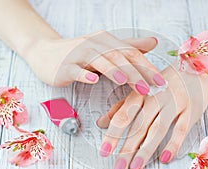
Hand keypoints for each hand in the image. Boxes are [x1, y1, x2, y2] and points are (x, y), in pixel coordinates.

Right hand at [23, 30, 165, 94]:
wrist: (46, 52)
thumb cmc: (80, 53)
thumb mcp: (105, 49)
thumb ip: (129, 46)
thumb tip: (153, 42)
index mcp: (107, 41)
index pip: (131, 53)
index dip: (147, 67)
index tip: (161, 82)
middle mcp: (95, 45)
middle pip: (118, 57)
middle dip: (135, 72)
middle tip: (149, 87)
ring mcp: (79, 54)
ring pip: (99, 61)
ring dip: (113, 71)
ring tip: (125, 81)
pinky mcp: (65, 65)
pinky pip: (76, 69)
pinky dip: (84, 74)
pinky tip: (92, 80)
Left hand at [96, 62, 207, 168]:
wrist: (197, 66)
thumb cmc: (164, 81)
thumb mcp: (140, 90)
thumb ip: (121, 106)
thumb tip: (101, 123)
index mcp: (141, 92)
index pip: (123, 116)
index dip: (113, 135)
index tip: (104, 153)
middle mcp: (155, 97)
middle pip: (139, 126)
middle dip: (127, 148)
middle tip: (118, 168)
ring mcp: (174, 103)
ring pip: (157, 129)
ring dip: (146, 149)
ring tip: (135, 167)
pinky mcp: (191, 110)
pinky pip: (181, 129)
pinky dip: (173, 144)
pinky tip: (164, 159)